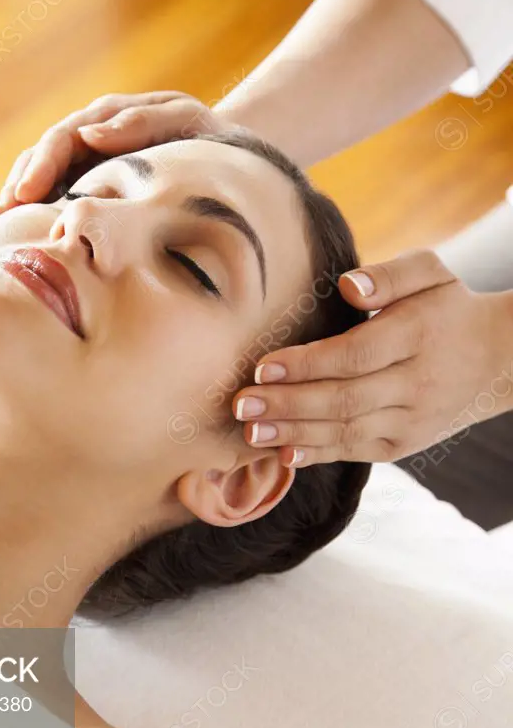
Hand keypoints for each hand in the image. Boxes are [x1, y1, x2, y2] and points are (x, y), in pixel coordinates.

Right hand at [0, 91, 223, 216]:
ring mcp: (86, 167)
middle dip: (20, 185)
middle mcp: (88, 140)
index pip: (62, 138)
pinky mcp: (89, 191)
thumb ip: (141, 122)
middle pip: (40, 159)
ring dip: (17, 201)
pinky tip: (23, 238)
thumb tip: (88, 135)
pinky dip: (37, 216)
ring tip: (0, 229)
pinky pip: (56, 201)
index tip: (27, 192)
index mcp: (107, 120)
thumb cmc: (207, 139)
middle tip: (3, 217)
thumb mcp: (184, 121)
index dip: (41, 164)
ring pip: (40, 179)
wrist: (228, 159)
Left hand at [232, 250, 512, 465]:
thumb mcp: (430, 273)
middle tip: (241, 404)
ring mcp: (412, 420)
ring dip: (294, 433)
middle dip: (288, 404)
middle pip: (344, 399)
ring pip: (347, 431)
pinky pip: (356, 451)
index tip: (263, 366)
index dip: (307, 364)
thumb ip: (390, 275)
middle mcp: (416, 384)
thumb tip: (348, 286)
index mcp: (417, 336)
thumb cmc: (447, 307)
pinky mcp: (404, 444)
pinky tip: (283, 452)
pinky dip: (318, 454)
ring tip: (250, 431)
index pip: (355, 355)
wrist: (498, 360)